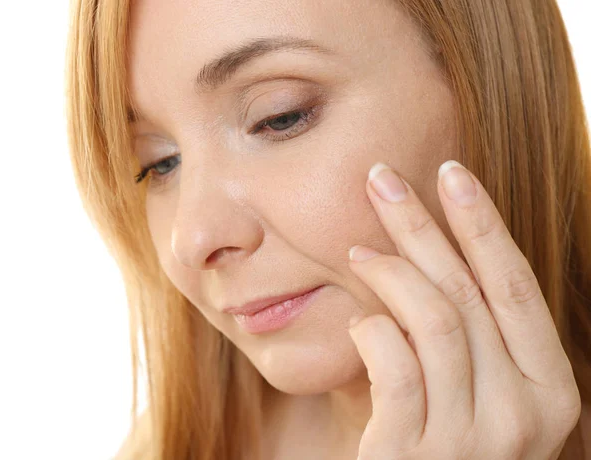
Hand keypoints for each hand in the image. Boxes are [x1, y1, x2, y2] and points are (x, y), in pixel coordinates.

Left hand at [346, 160, 581, 459]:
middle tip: (381, 178)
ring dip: (390, 271)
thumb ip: (473, 335)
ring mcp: (472, 441)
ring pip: (435, 319)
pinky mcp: (414, 455)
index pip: (515, 286)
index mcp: (550, 390)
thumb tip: (431, 248)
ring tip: (358, 252)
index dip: (483, 223)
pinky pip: (395, 364)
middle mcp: (524, 416)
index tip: (451, 172)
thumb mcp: (477, 390)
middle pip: (468, 291)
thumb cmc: (444, 441)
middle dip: (422, 224)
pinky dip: (373, 329)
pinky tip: (361, 321)